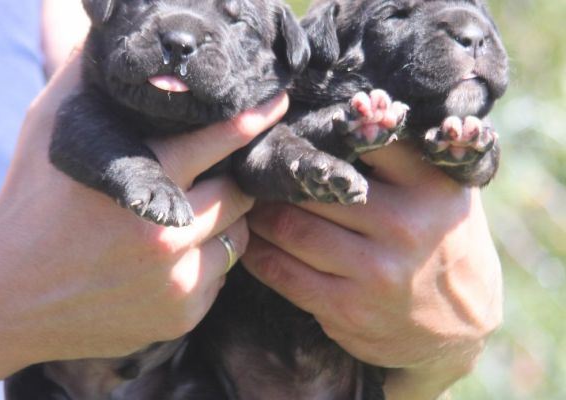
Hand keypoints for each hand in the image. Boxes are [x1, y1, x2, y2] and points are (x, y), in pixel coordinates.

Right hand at [0, 50, 287, 393]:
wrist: (9, 296)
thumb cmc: (30, 208)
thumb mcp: (49, 133)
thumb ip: (85, 83)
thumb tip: (110, 48)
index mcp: (143, 182)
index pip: (218, 142)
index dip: (250, 122)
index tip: (274, 108)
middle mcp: (167, 237)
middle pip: (239, 195)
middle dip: (231, 182)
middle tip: (211, 179)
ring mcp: (178, 282)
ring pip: (238, 238)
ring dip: (222, 224)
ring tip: (188, 219)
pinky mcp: (181, 316)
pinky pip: (220, 277)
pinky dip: (206, 263)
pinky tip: (172, 259)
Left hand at [242, 141, 502, 398]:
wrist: (461, 327)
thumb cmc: (446, 245)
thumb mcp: (447, 195)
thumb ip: (410, 160)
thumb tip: (357, 114)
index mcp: (430, 187)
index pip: (366, 140)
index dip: (323, 132)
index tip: (295, 130)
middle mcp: (404, 226)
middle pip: (315, 188)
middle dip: (279, 179)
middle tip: (256, 169)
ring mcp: (375, 271)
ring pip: (292, 228)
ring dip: (261, 215)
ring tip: (249, 203)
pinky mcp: (348, 308)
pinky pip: (285, 274)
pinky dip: (260, 254)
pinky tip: (252, 241)